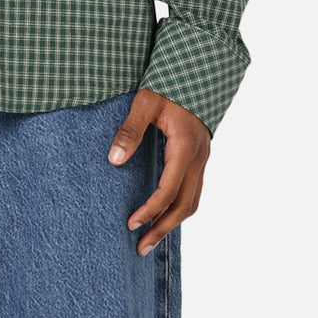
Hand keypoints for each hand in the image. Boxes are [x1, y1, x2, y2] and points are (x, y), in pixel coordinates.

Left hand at [107, 88, 210, 255]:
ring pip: (193, 200)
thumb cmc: (168, 84)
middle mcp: (199, 157)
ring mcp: (202, 158)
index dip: (150, 210)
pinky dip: (180, 207)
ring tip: (151, 238)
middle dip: (163, 228)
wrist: (194, 70)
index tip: (131, 223)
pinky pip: (193, 190)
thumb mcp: (145, 101)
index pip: (169, 189)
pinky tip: (164, 213)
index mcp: (185, 146)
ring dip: (173, 222)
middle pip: (186, 205)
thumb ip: (130, 130)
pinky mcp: (199, 156)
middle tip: (141, 247)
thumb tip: (114, 160)